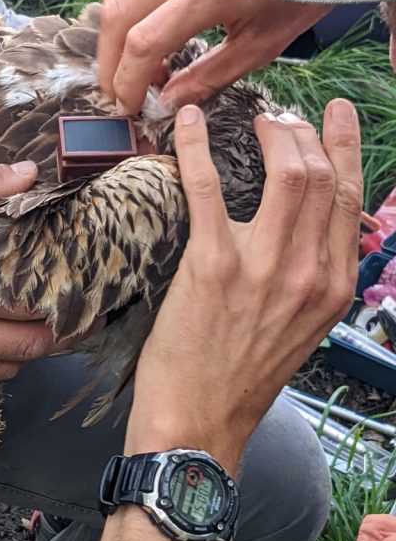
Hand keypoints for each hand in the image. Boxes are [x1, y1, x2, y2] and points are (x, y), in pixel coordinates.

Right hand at [0, 161, 59, 379]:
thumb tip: (28, 175)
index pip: (28, 308)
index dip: (64, 302)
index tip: (84, 290)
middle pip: (26, 349)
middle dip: (59, 334)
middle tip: (76, 314)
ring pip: (5, 370)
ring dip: (30, 352)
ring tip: (43, 327)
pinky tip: (0, 339)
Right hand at [97, 0, 330, 113]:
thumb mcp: (261, 45)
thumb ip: (208, 76)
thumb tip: (167, 102)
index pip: (144, 43)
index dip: (128, 82)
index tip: (128, 106)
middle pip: (118, 17)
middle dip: (111, 62)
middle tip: (120, 90)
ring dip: (117, 28)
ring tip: (139, 55)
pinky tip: (147, 8)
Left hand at [126, 100, 361, 471]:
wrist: (199, 423)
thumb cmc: (242, 377)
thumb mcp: (301, 329)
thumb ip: (312, 278)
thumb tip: (308, 231)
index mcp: (333, 287)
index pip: (351, 198)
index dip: (343, 147)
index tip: (335, 117)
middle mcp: (309, 274)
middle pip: (322, 174)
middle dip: (303, 131)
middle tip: (281, 117)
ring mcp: (264, 268)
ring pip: (287, 171)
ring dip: (271, 131)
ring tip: (254, 120)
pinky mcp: (212, 266)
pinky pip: (209, 188)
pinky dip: (197, 147)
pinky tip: (189, 123)